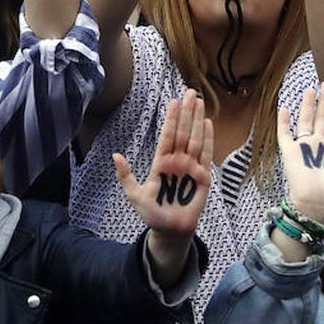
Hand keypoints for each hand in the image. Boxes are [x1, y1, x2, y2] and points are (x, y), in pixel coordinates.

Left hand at [118, 89, 211, 245]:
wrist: (171, 231)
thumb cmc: (153, 214)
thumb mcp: (135, 195)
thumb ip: (126, 176)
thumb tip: (115, 155)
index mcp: (160, 163)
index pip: (167, 136)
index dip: (171, 119)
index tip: (174, 102)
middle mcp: (177, 161)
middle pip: (183, 132)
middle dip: (187, 112)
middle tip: (190, 92)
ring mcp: (191, 167)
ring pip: (195, 138)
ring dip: (197, 120)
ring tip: (200, 102)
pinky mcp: (203, 177)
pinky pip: (206, 154)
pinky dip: (208, 139)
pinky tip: (208, 123)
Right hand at [277, 82, 323, 224]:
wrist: (315, 203)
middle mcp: (319, 146)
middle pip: (322, 118)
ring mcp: (303, 148)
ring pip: (305, 121)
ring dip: (307, 106)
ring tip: (310, 89)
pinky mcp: (289, 152)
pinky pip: (285, 134)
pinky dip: (283, 122)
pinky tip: (284, 108)